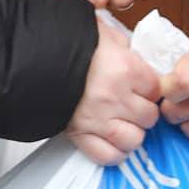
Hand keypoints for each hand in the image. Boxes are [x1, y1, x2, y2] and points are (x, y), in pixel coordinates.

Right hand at [64, 17, 161, 166]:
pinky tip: (114, 142)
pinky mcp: (79, 135)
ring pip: (134, 140)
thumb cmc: (68, 42)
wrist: (32, 55)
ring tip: (126, 124)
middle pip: (149, 117)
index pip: (157, 90)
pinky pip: (107, 156)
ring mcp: (97, 119)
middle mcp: (114, 97)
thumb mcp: (105, 33)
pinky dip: (115, 153)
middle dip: (145, 112)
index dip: (152, 89)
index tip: (145, 88)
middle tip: (135, 106)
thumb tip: (138, 58)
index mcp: (125, 69)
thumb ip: (126, 48)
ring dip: (133, 134)